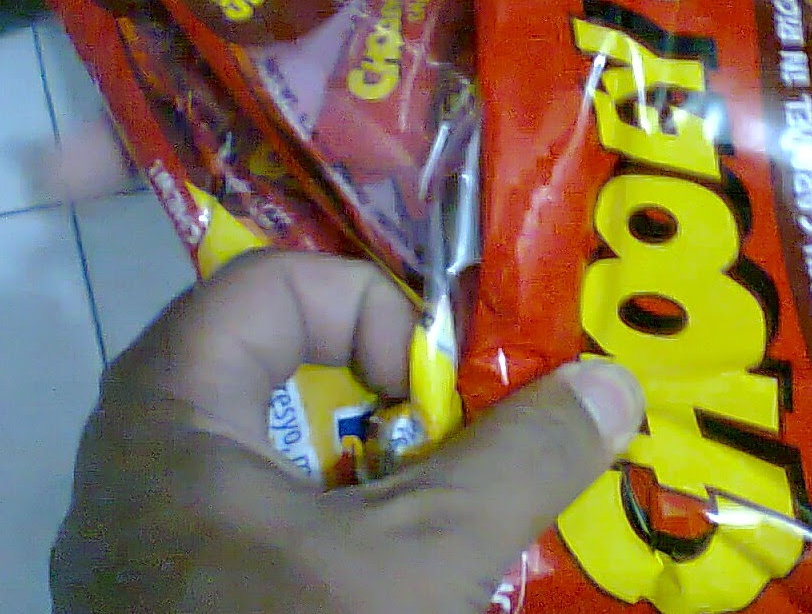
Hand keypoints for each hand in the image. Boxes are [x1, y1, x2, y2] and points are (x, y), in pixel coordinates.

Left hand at [51, 251, 644, 613]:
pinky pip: (260, 512)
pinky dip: (336, 517)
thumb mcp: (417, 563)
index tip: (435, 389)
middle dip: (383, 393)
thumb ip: (518, 462)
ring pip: (273, 445)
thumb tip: (611, 383)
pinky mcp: (171, 587)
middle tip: (451, 432)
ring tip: (436, 502)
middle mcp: (144, 455)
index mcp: (170, 411)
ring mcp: (151, 530)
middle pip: (274, 360)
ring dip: (369, 463)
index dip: (370, 309)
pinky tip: (384, 567)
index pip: (274, 283)